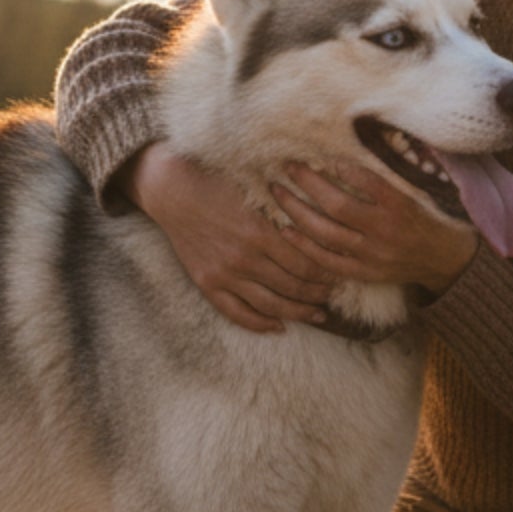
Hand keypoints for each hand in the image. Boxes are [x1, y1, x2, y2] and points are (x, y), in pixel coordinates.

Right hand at [126, 143, 333, 333]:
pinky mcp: (207, 284)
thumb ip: (285, 209)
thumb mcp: (256, 190)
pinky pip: (237, 314)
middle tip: (333, 297)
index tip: (339, 275)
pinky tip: (278, 327)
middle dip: (317, 295)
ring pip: (270, 305)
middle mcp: (244, 258)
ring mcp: (224, 275)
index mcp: (261, 232)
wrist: (173, 191)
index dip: (326, 274)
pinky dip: (260, 324)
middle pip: (292, 287)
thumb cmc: (218, 184)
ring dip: (297, 312)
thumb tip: (321, 220)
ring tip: (315, 314)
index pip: (305, 264)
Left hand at [270, 166, 477, 297]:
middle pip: (339, 206)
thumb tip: (342, 154)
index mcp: (401, 205)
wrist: (443, 259)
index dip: (345, 169)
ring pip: (327, 233)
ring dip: (298, 212)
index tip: (325, 155)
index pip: (370, 182)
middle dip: (308, 185)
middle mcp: (386, 230)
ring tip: (279, 193)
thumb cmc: (422, 217)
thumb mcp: (411, 192)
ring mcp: (373, 255)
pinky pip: (328, 261)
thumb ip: (381, 177)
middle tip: (288, 166)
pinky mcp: (365, 273)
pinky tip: (286, 230)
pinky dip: (305, 245)